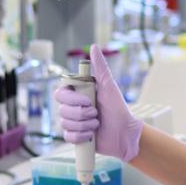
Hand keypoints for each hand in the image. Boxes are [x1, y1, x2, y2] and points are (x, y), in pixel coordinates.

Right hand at [54, 44, 143, 161]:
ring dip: (85, 125)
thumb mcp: (109, 86)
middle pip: (62, 109)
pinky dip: (81, 136)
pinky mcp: (74, 137)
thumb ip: (100, 67)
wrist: (125, 133)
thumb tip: (94, 47)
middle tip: (96, 113)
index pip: (60, 93)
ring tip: (97, 123)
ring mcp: (73, 123)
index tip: (88, 100)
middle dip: (81, 113)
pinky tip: (92, 134)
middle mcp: (73, 107)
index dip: (72, 99)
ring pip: (65, 123)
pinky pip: (68, 137)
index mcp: (77, 94)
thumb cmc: (118, 108)